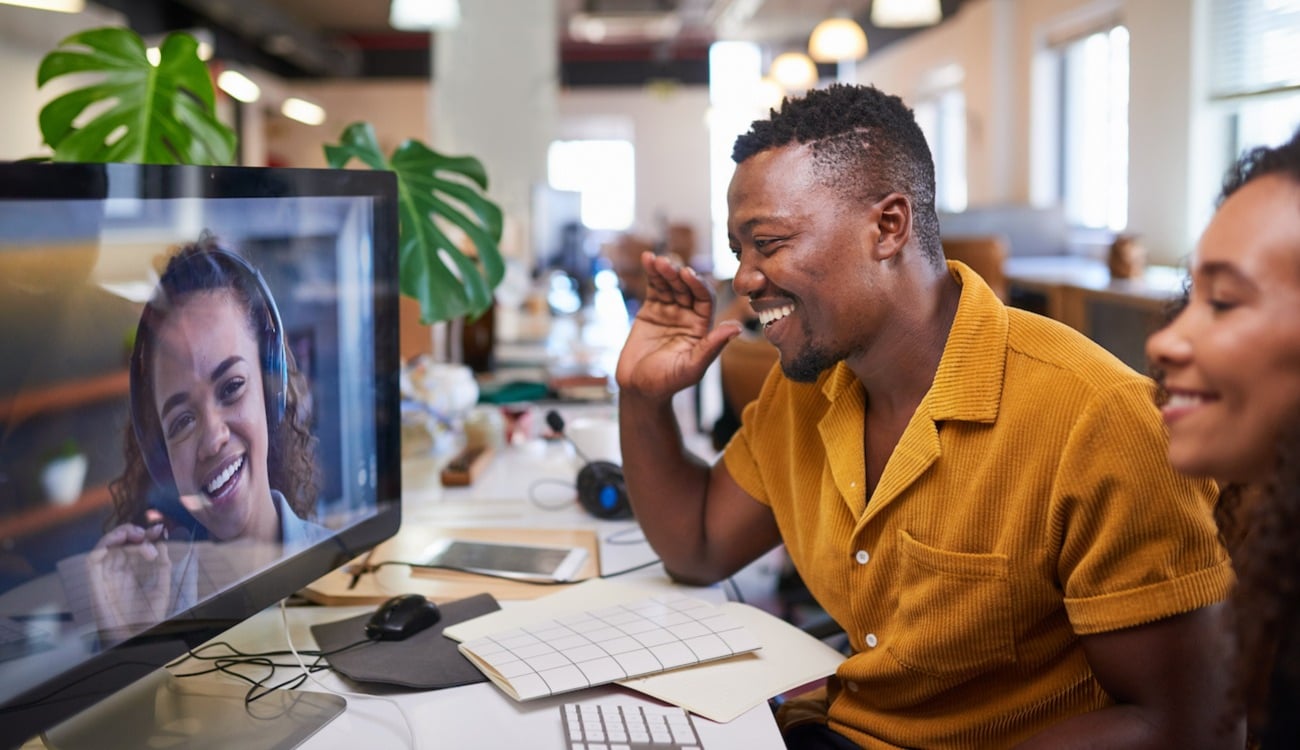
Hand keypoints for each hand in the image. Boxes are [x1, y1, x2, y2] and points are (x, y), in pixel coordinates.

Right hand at [86, 523, 172, 637]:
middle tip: (148, 535)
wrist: (136, 638)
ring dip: (119, 535)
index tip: (160, 530)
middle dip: (133, 532)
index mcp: (131, 571)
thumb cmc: (147, 618)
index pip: (134, 545)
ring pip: (104, 546)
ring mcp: (105, 576)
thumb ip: (162, 566)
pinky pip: (91, 561)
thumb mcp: (161, 588)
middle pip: (118, 542)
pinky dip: (101, 548)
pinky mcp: (95, 584)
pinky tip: (118, 545)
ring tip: (138, 537)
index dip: (145, 534)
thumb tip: (163, 542)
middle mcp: (116, 571)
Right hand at [615, 252, 741, 399]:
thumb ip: (712, 347)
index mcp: (702, 328)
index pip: (704, 299)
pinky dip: (652, 273)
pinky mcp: (651, 310)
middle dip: (677, 275)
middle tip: (668, 264)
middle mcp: (689, 316)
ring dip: (664, 270)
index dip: (697, 285)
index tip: (687, 274)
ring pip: (670, 285)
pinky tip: (647, 259)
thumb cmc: (667, 383)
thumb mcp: (692, 367)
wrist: (638, 389)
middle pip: (686, 288)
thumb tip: (737, 328)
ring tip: (655, 260)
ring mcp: (670, 311)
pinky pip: (654, 288)